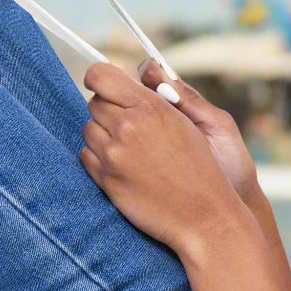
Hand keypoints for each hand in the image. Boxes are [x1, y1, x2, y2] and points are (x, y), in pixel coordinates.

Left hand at [79, 63, 242, 256]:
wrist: (205, 216)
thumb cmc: (200, 166)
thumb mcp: (184, 122)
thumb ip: (153, 96)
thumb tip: (129, 74)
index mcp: (149, 107)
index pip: (100, 76)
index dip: (98, 78)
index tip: (101, 84)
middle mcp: (128, 127)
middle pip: (94, 103)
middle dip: (108, 110)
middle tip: (129, 126)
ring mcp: (114, 154)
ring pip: (88, 128)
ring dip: (102, 135)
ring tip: (129, 149)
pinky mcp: (106, 178)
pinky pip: (85, 154)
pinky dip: (98, 157)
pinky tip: (122, 166)